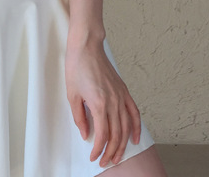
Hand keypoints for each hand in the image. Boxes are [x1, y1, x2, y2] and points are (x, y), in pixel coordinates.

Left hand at [65, 39, 141, 167]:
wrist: (86, 46)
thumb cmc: (77, 66)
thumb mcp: (72, 94)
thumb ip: (79, 117)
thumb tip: (86, 134)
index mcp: (99, 104)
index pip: (102, 135)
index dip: (99, 149)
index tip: (94, 157)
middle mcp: (113, 102)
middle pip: (116, 135)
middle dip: (111, 152)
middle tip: (105, 161)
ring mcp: (120, 96)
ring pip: (126, 127)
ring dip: (123, 145)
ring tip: (118, 156)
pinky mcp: (124, 90)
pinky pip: (134, 112)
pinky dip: (136, 127)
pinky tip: (134, 138)